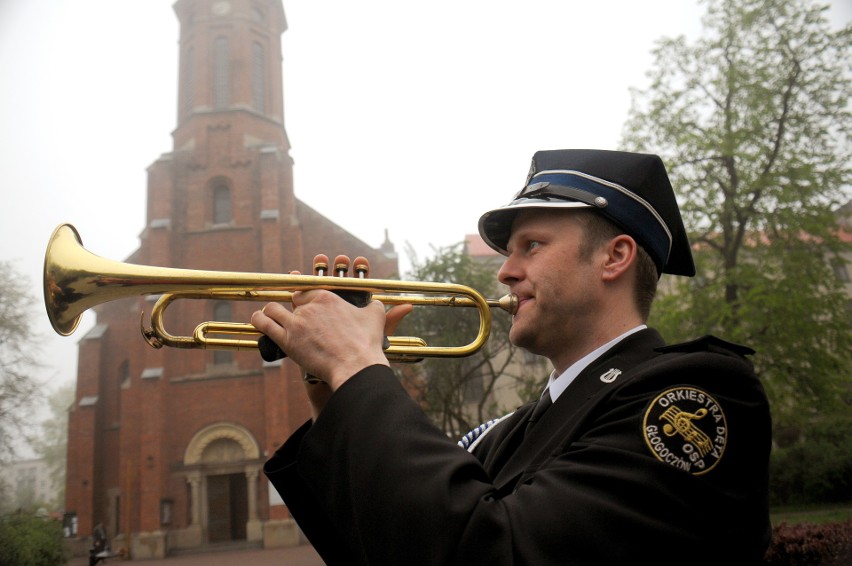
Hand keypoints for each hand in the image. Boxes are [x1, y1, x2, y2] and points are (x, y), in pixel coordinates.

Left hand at [250, 255, 412, 415]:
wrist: (355, 365)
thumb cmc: (365, 342)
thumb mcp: (375, 318)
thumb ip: (378, 307)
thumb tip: (397, 305)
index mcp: (327, 296)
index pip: (308, 286)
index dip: (302, 286)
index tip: (298, 286)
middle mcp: (309, 306)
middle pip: (292, 297)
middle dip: (290, 301)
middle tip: (289, 305)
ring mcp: (297, 322)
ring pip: (274, 308)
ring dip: (270, 309)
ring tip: (268, 311)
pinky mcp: (288, 340)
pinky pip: (266, 325)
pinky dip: (259, 320)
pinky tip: (258, 318)